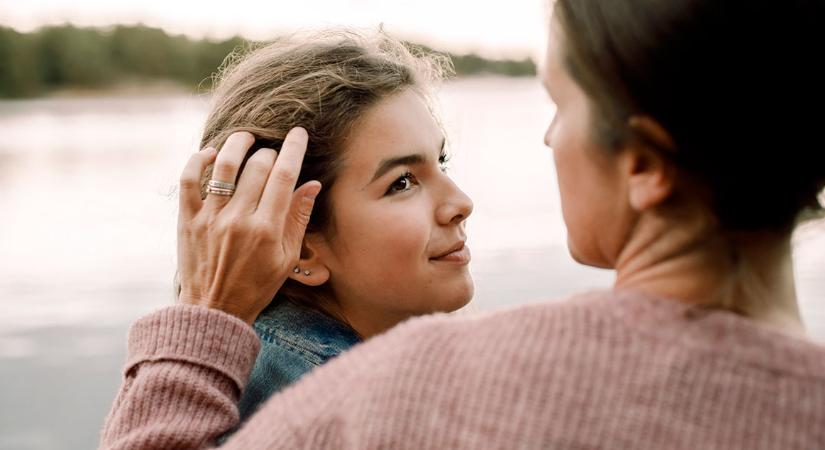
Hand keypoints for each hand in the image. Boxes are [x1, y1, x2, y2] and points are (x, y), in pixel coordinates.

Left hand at [176, 128, 319, 324]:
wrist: (214, 310)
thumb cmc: (256, 286)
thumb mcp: (287, 258)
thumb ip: (298, 218)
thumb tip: (312, 184)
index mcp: (267, 230)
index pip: (285, 176)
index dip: (294, 148)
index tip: (299, 133)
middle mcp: (239, 219)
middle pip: (258, 166)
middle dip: (270, 151)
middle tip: (273, 153)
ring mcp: (210, 218)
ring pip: (225, 164)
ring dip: (238, 143)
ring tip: (247, 138)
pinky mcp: (187, 219)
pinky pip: (189, 179)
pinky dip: (199, 160)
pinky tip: (212, 153)